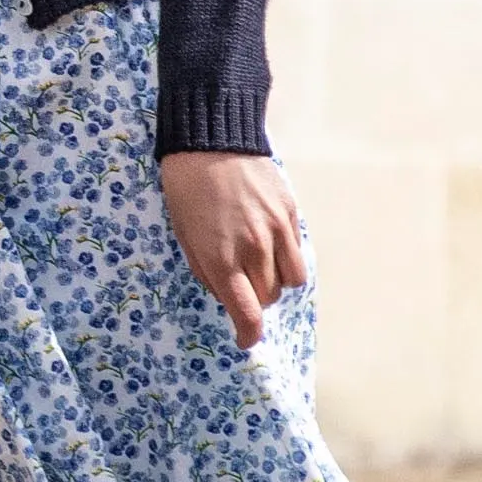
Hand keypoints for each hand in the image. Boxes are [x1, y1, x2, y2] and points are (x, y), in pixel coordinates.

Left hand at [161, 152, 307, 349]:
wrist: (210, 141)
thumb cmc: (186, 189)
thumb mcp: (183, 235)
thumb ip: (206, 270)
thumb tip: (227, 295)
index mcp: (220, 257)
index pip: (246, 311)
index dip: (248, 333)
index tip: (246, 340)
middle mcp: (253, 248)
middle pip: (268, 297)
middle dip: (255, 300)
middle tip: (241, 286)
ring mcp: (275, 230)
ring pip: (290, 281)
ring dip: (275, 282)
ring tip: (259, 267)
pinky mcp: (290, 213)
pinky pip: (297, 253)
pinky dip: (287, 259)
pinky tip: (270, 246)